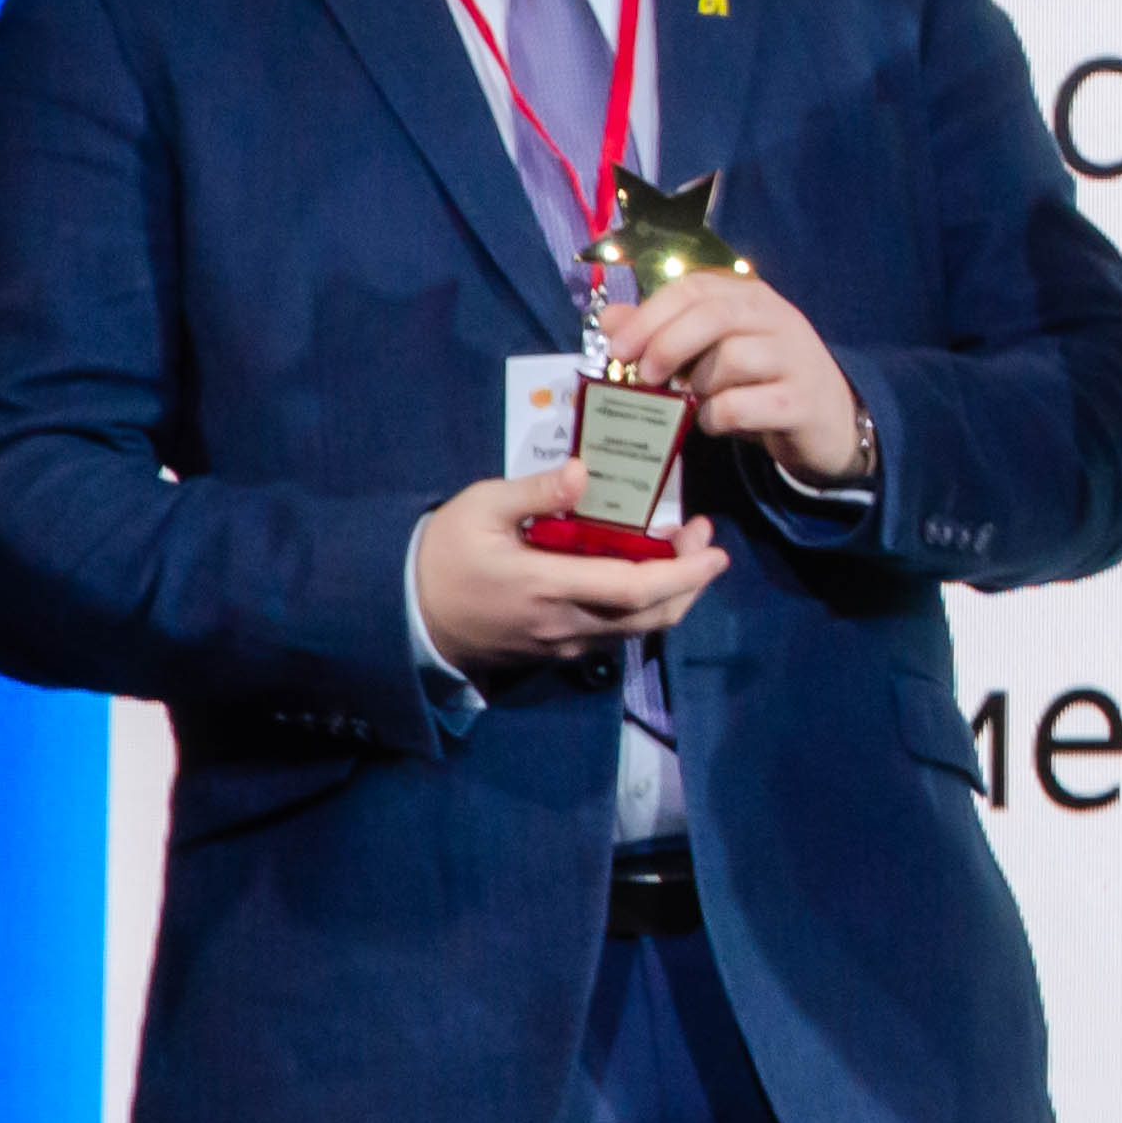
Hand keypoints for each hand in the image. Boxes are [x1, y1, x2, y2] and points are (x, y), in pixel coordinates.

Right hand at [413, 465, 729, 673]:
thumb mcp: (480, 508)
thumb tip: (585, 472)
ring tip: (681, 548)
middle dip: (691, 581)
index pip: (635, 589)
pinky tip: (643, 571)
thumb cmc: (442, 553)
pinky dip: (643, 607)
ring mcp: (562, 643)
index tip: (717, 550)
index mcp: (548, 586)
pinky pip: (615, 635)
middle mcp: (565, 623)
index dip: (685, 574)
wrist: (404, 613)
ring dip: (671, 594)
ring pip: (637, 629)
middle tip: (704, 537)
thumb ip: (535, 491)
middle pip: (651, 615)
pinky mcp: (556, 650)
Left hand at [604, 277, 876, 490]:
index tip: (619, 348)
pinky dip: (718, 418)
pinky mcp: (801, 401)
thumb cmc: (760, 381)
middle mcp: (778, 318)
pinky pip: (742, 406)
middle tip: (644, 375)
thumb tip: (611, 320)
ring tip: (697, 400)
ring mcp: (795, 358)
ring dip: (699, 386)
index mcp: (751, 297)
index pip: (695, 287)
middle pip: (714, 314)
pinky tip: (718, 421)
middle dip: (668, 344)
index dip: (650, 314)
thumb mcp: (711, 351)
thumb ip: (662, 331)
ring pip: (730, 360)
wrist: (829, 420)